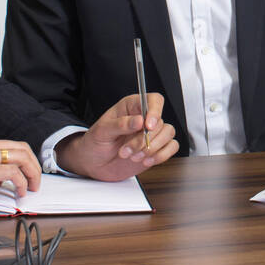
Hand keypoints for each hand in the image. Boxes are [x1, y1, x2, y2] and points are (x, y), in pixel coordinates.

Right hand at [0, 135, 40, 205]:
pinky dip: (21, 183)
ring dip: (32, 174)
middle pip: (22, 148)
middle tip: (36, 181)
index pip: (10, 145)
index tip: (28, 172)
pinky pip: (12, 174)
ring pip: (22, 157)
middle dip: (34, 165)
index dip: (24, 158)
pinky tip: (20, 194)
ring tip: (32, 188)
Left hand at [54, 93, 178, 180]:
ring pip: (168, 133)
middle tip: (126, 150)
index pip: (153, 100)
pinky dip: (161, 155)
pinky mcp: (156, 148)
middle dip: (144, 140)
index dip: (155, 111)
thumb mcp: (102, 131)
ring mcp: (151, 134)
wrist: (93, 164)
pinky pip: (172, 147)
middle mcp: (144, 118)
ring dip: (151, 149)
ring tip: (133, 157)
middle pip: (160, 122)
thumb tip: (139, 120)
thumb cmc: (95, 142)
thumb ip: (120, 124)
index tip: (147, 126)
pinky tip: (146, 161)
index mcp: (131, 107)